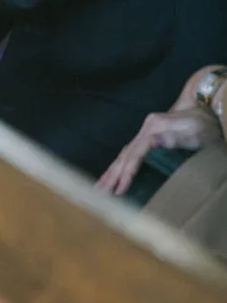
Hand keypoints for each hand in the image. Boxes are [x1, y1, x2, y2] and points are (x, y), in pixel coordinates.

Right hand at [97, 106, 222, 196]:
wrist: (204, 109)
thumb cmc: (202, 125)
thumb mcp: (194, 133)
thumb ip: (173, 138)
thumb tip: (150, 142)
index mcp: (152, 128)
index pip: (134, 154)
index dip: (126, 173)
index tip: (119, 190)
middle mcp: (145, 130)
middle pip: (123, 156)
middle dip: (110, 176)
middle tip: (98, 193)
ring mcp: (144, 133)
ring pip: (123, 156)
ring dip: (110, 172)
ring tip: (98, 188)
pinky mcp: (147, 138)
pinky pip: (128, 155)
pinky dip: (118, 167)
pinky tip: (113, 175)